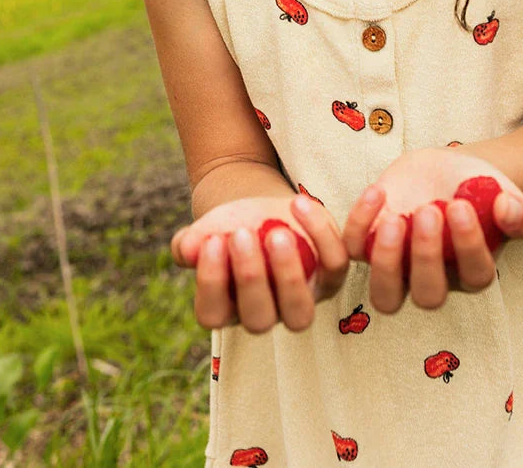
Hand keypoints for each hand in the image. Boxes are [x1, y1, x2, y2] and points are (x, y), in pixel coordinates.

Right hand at [170, 195, 349, 334]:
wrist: (262, 210)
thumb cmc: (229, 227)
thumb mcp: (207, 229)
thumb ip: (192, 242)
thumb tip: (188, 249)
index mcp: (226, 309)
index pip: (214, 314)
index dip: (211, 282)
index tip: (213, 241)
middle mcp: (265, 315)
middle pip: (259, 319)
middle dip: (250, 278)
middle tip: (242, 234)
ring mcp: (301, 301)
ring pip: (300, 312)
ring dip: (288, 275)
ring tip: (276, 232)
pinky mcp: (331, 277)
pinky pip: (334, 265)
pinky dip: (320, 234)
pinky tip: (298, 203)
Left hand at [342, 148, 522, 313]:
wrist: (446, 173)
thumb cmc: (480, 190)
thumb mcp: (507, 194)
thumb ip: (522, 211)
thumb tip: (509, 210)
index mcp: (472, 271)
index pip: (474, 276)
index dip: (467, 245)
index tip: (461, 206)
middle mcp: (434, 279)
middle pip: (428, 296)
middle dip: (426, 257)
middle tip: (429, 210)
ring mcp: (398, 267)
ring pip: (385, 295)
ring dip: (386, 262)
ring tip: (395, 220)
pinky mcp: (368, 245)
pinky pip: (354, 250)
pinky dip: (359, 224)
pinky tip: (378, 192)